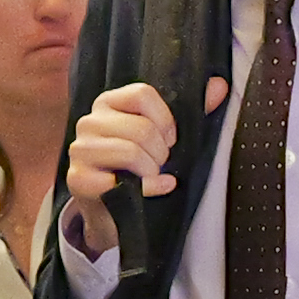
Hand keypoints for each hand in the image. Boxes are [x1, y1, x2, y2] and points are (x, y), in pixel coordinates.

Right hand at [57, 77, 206, 252]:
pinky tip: (145, 193)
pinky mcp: (78, 179)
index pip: (142, 94)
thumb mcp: (165, 138)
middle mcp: (89, 121)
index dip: (165, 120)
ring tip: (150, 177)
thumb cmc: (141, 170)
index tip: (170, 140)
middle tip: (159, 166)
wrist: (115, 213)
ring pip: (131, 152)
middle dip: (161, 153)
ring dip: (151, 171)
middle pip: (141, 128)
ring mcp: (80, 150)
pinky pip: (120, 181)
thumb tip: (220, 85)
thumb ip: (192, 111)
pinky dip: (144, 190)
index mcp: (109, 103)